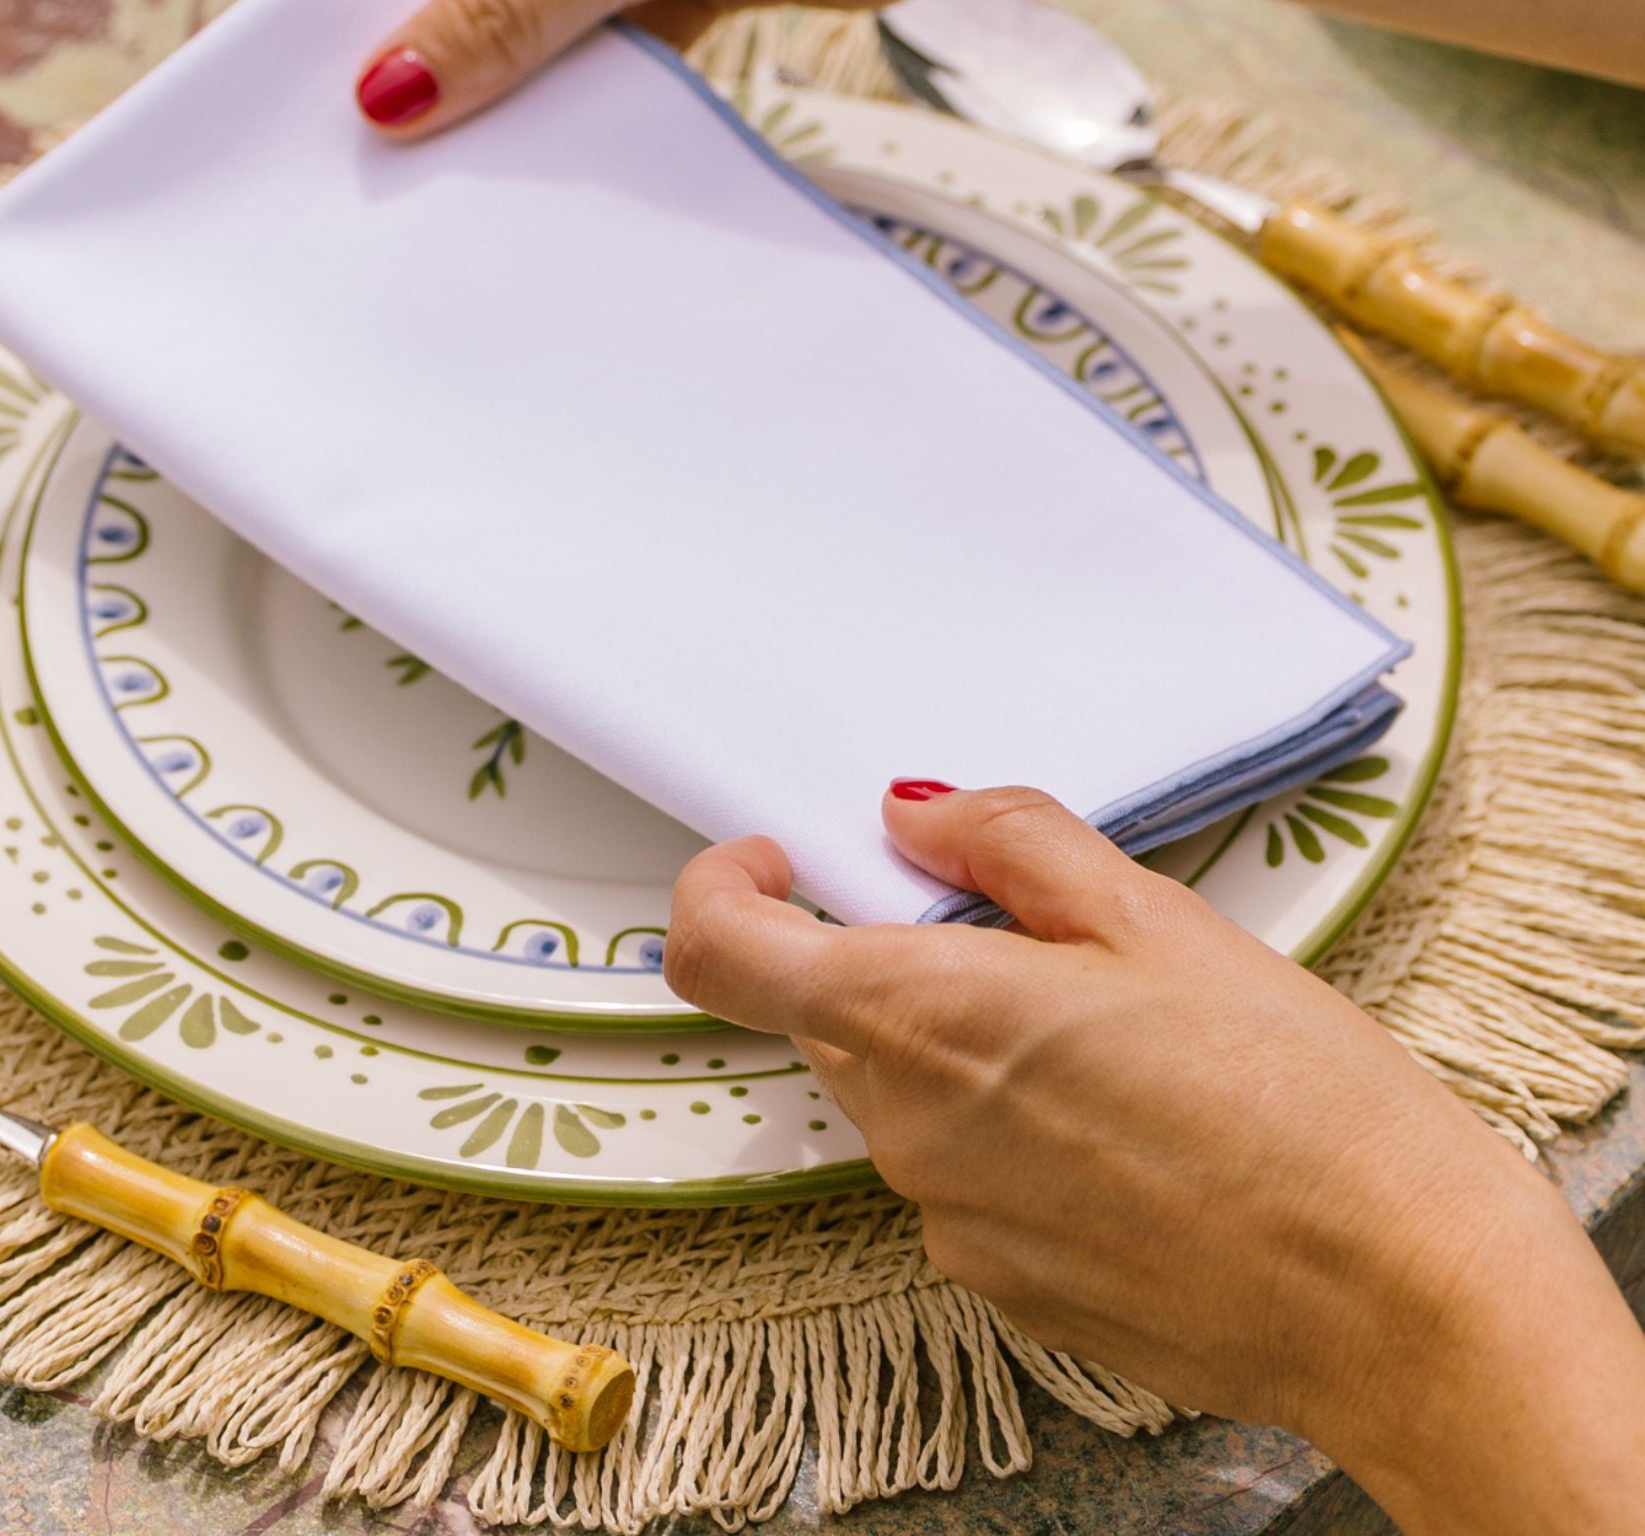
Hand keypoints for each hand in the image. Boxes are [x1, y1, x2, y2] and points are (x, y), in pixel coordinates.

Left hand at [662, 783, 1644, 1534]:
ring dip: (967, 1045)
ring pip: (905, 1091)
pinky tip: (1132, 1129)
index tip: (782, 857)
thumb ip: (1007, 841)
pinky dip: (1012, 1132)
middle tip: (1030, 937)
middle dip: (900, 958)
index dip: (728, 888)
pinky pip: (963, 1175)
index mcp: (917, 1016)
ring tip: (1117, 1041)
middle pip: (832, 1012)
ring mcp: (947, 1220)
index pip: (720, 951)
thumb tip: (914, 816)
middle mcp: (903, 1129)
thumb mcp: (1150, 915)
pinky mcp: (1001, 1282)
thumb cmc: (1294, 1101)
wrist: (1397, 1299)